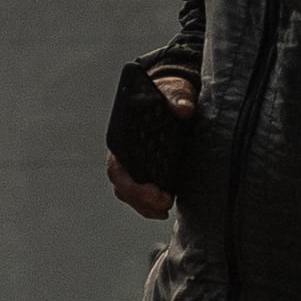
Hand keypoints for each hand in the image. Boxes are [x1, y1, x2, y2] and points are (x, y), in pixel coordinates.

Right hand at [104, 68, 193, 220]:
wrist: (173, 94)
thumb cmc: (168, 91)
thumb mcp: (174, 90)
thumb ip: (177, 97)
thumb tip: (184, 108)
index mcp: (123, 136)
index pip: (117, 167)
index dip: (132, 185)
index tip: (155, 191)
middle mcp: (124, 152)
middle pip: (122, 185)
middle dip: (140, 200)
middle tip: (164, 203)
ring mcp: (135, 162)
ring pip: (129, 193)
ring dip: (144, 206)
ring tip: (164, 210)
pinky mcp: (149, 169)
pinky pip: (141, 194)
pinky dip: (150, 205)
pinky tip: (164, 208)